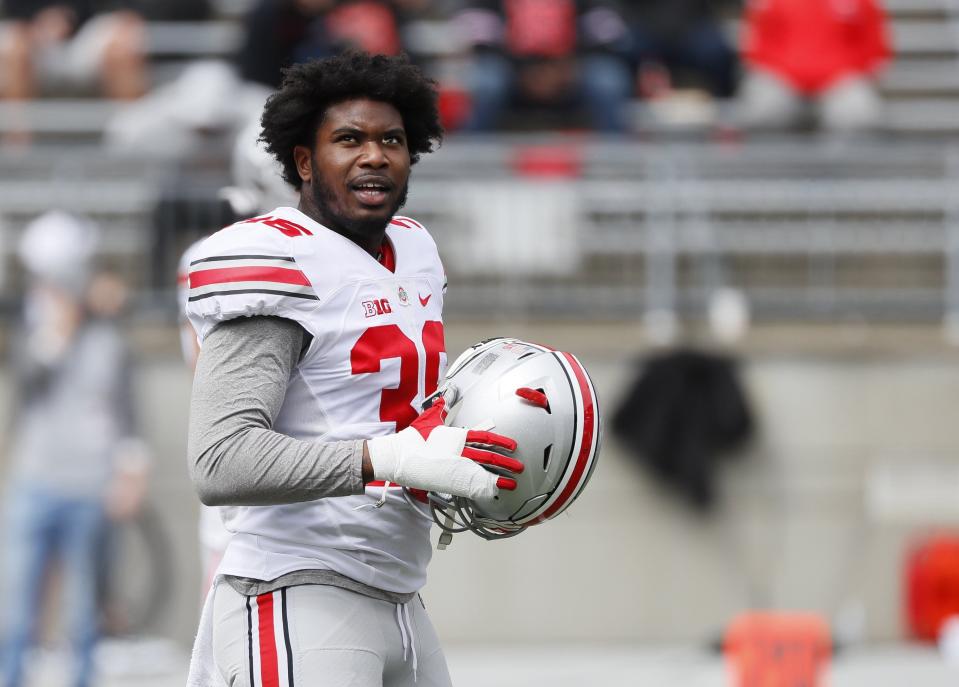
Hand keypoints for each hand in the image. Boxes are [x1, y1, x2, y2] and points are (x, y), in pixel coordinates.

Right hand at [366, 398, 520, 503]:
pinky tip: (494, 492)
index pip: (484, 437)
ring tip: (512, 482)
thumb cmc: (412, 439)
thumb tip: (447, 395)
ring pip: (483, 471)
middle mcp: (459, 451)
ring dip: (499, 477)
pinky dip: (483, 489)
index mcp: (457, 436)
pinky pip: (471, 485)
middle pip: (489, 456)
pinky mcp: (449, 480)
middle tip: (519, 467)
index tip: (512, 445)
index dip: (500, 441)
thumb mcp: (430, 418)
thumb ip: (442, 407)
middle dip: (506, 462)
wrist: (398, 455)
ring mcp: (455, 466)